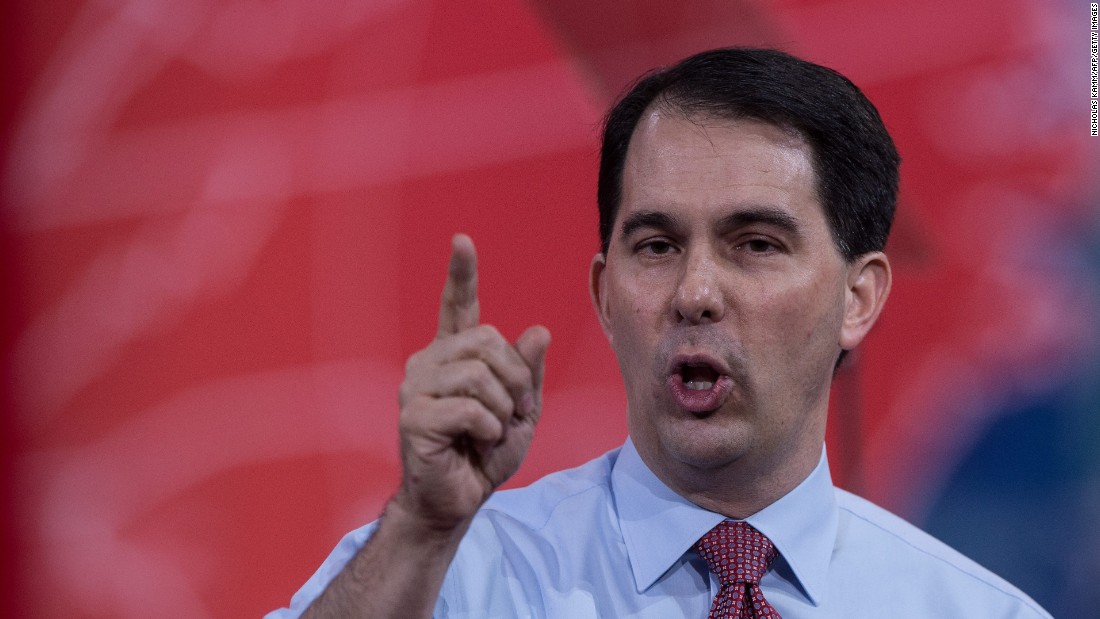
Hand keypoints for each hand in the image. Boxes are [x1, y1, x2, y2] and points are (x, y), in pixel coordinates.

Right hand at [392, 234, 549, 530]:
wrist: (457, 500)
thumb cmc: (484, 454)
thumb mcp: (521, 411)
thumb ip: (528, 373)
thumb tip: (538, 331)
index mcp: (453, 357)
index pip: (457, 306)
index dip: (461, 273)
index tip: (461, 240)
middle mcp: (429, 363)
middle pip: (487, 341)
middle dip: (516, 380)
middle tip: (514, 413)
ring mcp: (416, 388)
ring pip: (480, 374)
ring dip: (503, 408)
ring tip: (493, 430)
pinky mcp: (413, 416)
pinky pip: (470, 409)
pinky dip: (489, 429)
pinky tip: (478, 443)